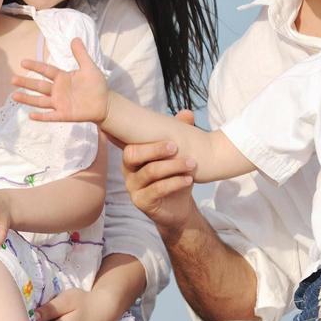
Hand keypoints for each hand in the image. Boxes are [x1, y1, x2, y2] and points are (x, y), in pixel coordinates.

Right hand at [12, 38, 109, 123]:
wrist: (105, 104)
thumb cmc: (96, 85)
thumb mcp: (89, 67)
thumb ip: (81, 54)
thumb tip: (74, 38)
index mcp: (62, 78)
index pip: (46, 70)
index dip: (35, 66)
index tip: (23, 62)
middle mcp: (57, 90)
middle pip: (39, 86)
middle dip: (26, 83)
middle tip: (12, 79)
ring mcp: (60, 103)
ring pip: (40, 101)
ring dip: (28, 99)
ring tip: (14, 96)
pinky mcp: (64, 115)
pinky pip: (51, 116)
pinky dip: (41, 117)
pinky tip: (31, 115)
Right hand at [121, 110, 199, 238]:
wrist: (179, 207)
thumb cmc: (175, 176)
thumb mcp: (178, 155)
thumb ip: (180, 133)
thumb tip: (187, 112)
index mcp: (134, 154)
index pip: (131, 141)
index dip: (142, 135)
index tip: (170, 136)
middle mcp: (128, 169)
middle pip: (133, 154)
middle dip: (155, 149)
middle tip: (176, 146)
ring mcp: (132, 186)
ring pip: (149, 172)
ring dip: (173, 166)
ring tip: (192, 164)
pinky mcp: (141, 202)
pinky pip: (156, 189)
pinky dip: (174, 182)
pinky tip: (188, 179)